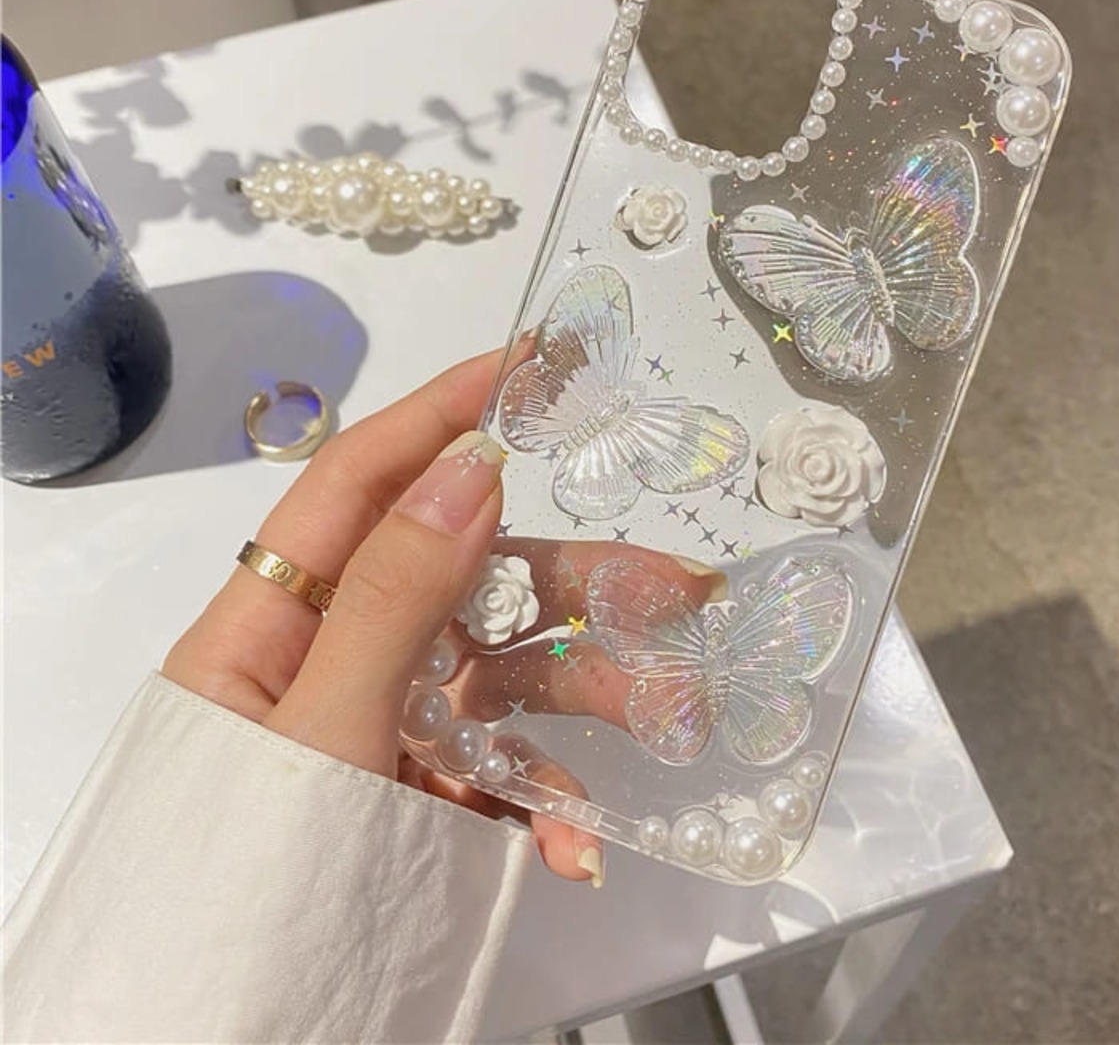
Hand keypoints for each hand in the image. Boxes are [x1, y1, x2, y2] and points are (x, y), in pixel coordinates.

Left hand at [163, 349, 722, 884]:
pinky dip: (541, 799)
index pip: (356, 485)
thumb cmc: (246, 883)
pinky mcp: (417, 797)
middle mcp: (328, 661)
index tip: (526, 365)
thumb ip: (393, 600)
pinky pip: (491, 771)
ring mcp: (379, 731)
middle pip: (459, 583)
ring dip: (583, 698)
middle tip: (674, 586)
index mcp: (266, 627)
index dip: (439, 414)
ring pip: (495, 676)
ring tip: (669, 716)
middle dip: (567, 582)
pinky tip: (574, 845)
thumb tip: (466, 471)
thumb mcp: (321, 732)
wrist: (221, 1044)